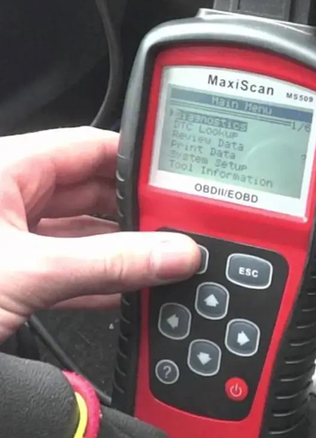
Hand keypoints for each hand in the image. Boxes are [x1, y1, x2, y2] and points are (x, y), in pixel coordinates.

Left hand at [0, 127, 199, 341]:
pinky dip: (96, 281)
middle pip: (92, 193)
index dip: (136, 161)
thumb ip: (107, 264)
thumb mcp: (28, 271)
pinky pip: (66, 269)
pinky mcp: (11, 275)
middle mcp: (9, 197)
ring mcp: (10, 238)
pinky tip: (126, 291)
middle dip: (134, 212)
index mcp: (7, 168)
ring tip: (159, 260)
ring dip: (118, 252)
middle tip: (175, 227)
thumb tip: (172, 253)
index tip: (176, 179)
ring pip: (81, 235)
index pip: (89, 147)